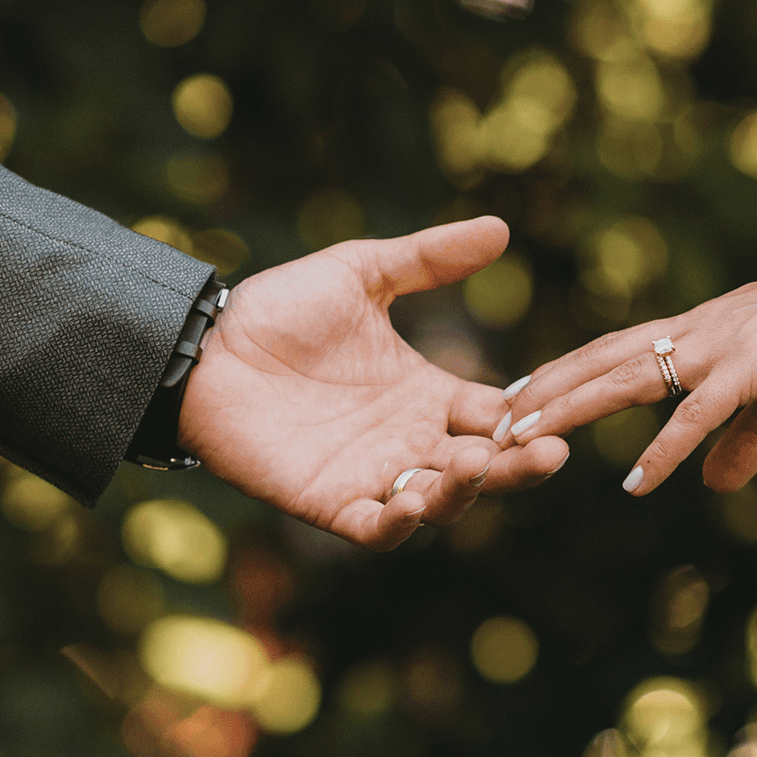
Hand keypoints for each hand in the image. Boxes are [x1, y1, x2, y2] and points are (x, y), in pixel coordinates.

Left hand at [177, 216, 568, 548]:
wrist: (206, 347)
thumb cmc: (279, 311)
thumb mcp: (361, 273)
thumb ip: (428, 258)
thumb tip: (499, 227)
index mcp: (427, 393)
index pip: (496, 416)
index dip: (526, 416)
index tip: (550, 407)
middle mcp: (409, 440)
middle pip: (485, 468)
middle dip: (520, 466)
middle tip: (551, 453)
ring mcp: (372, 475)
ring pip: (439, 503)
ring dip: (465, 492)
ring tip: (475, 464)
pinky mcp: (329, 502)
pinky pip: (374, 529)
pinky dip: (396, 524)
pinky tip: (412, 502)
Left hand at [501, 251, 756, 494]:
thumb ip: (744, 440)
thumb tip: (711, 488)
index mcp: (701, 332)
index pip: (614, 350)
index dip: (564, 373)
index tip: (516, 398)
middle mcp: (698, 330)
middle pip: (602, 360)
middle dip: (545, 392)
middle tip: (490, 424)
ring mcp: (722, 345)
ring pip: (628, 377)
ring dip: (571, 410)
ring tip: (524, 442)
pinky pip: (698, 413)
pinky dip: (665, 449)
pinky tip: (636, 482)